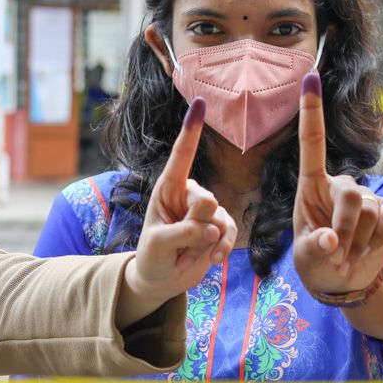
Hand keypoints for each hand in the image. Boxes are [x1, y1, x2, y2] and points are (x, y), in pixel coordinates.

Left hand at [126, 97, 236, 302]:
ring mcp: (207, 211)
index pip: (182, 156)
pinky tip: (211, 261)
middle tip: (180, 243)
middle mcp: (189, 194)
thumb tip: (213, 227)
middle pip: (205, 200)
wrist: (161, 279)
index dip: (192, 131)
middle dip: (195, 226)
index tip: (200, 104)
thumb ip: (183, 231)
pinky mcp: (220, 227)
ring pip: (220, 218)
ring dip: (205, 242)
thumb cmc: (152, 255)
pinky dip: (221, 249)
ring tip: (188, 255)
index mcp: (167, 188)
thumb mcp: (158, 244)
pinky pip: (230, 232)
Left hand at [293, 73, 382, 296]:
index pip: (312, 143)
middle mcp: (340, 184)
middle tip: (336, 252)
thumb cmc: (316, 262)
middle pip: (352, 195)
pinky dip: (379, 240)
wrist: (345, 279)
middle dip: (345, 229)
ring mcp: (368, 197)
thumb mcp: (306, 258)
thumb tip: (329, 242)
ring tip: (348, 254)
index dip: (311, 111)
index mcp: (311, 186)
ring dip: (359, 241)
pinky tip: (368, 249)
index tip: (309, 78)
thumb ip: (314, 248)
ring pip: (372, 211)